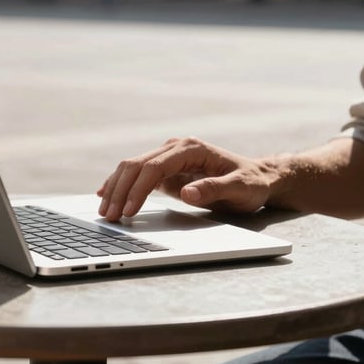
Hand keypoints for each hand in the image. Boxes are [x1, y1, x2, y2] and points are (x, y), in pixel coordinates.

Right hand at [97, 137, 277, 220]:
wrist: (258, 178)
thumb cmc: (251, 183)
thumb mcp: (240, 189)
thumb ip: (214, 189)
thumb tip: (187, 192)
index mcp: (191, 148)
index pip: (154, 166)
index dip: (138, 189)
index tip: (129, 210)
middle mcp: (175, 148)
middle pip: (136, 165)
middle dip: (119, 190)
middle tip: (108, 215)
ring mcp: (167, 157)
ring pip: (131, 168)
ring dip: (115, 189)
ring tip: (104, 212)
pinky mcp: (164, 169)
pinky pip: (136, 175)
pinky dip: (119, 185)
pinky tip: (105, 195)